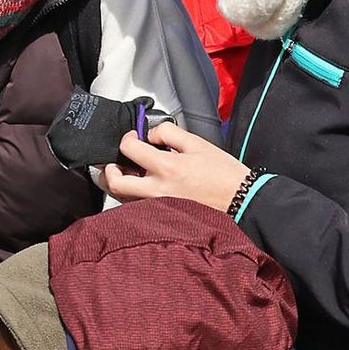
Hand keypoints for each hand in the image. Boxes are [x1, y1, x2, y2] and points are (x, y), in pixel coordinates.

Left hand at [102, 122, 249, 213]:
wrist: (240, 200)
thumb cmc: (222, 173)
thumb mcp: (197, 143)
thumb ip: (170, 133)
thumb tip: (151, 134)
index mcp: (167, 168)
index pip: (129, 150)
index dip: (127, 139)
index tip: (133, 137)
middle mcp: (157, 190)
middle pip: (116, 183)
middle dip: (107, 170)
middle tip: (114, 161)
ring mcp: (157, 206)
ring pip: (122, 198)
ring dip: (118, 184)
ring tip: (125, 172)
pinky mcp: (162, 216)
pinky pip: (136, 207)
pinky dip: (131, 196)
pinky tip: (139, 186)